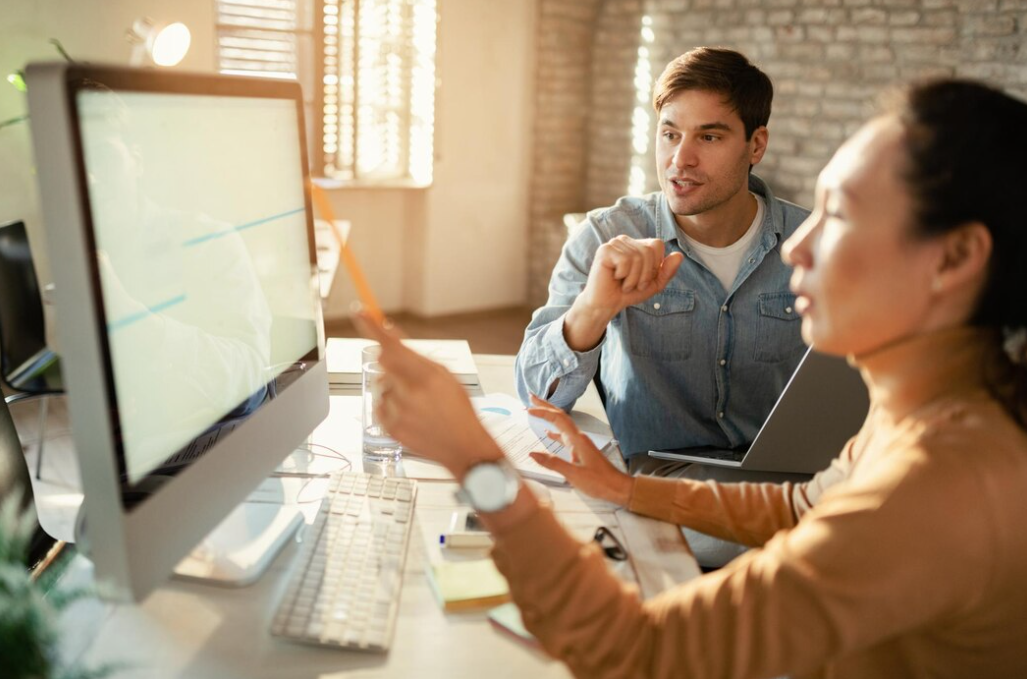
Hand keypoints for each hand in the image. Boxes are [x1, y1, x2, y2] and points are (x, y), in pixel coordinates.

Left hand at [353, 312, 503, 480]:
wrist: (463, 446)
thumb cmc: (457, 409)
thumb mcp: (445, 375)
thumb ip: (416, 355)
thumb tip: (391, 333)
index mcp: (427, 377)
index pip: (393, 346)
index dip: (373, 328)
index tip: (360, 312)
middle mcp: (410, 394)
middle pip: (383, 364)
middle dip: (391, 363)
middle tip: (410, 376)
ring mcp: (398, 413)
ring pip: (381, 385)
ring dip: (393, 387)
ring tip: (417, 402)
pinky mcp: (390, 428)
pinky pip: (379, 405)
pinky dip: (390, 405)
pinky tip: (410, 414)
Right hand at [527, 395, 633, 505]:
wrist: (617, 487)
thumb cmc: (599, 481)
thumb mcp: (573, 474)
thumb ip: (552, 463)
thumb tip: (533, 454)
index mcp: (577, 440)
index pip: (557, 419)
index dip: (542, 412)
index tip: (529, 409)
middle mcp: (578, 438)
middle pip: (560, 416)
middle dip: (545, 406)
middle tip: (531, 398)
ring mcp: (580, 443)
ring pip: (562, 425)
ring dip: (549, 417)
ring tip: (537, 411)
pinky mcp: (581, 451)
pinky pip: (565, 437)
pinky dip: (555, 433)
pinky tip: (548, 434)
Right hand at [564, 237, 683, 350]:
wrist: (607, 305)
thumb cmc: (627, 293)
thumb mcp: (653, 284)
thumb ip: (667, 271)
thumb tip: (679, 255)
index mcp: (637, 244)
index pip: (657, 244)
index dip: (655, 265)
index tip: (643, 278)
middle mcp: (625, 240)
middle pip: (648, 250)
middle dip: (644, 274)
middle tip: (633, 284)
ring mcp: (614, 243)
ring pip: (637, 257)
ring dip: (633, 278)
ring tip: (623, 283)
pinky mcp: (605, 250)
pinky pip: (625, 260)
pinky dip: (623, 275)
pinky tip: (614, 278)